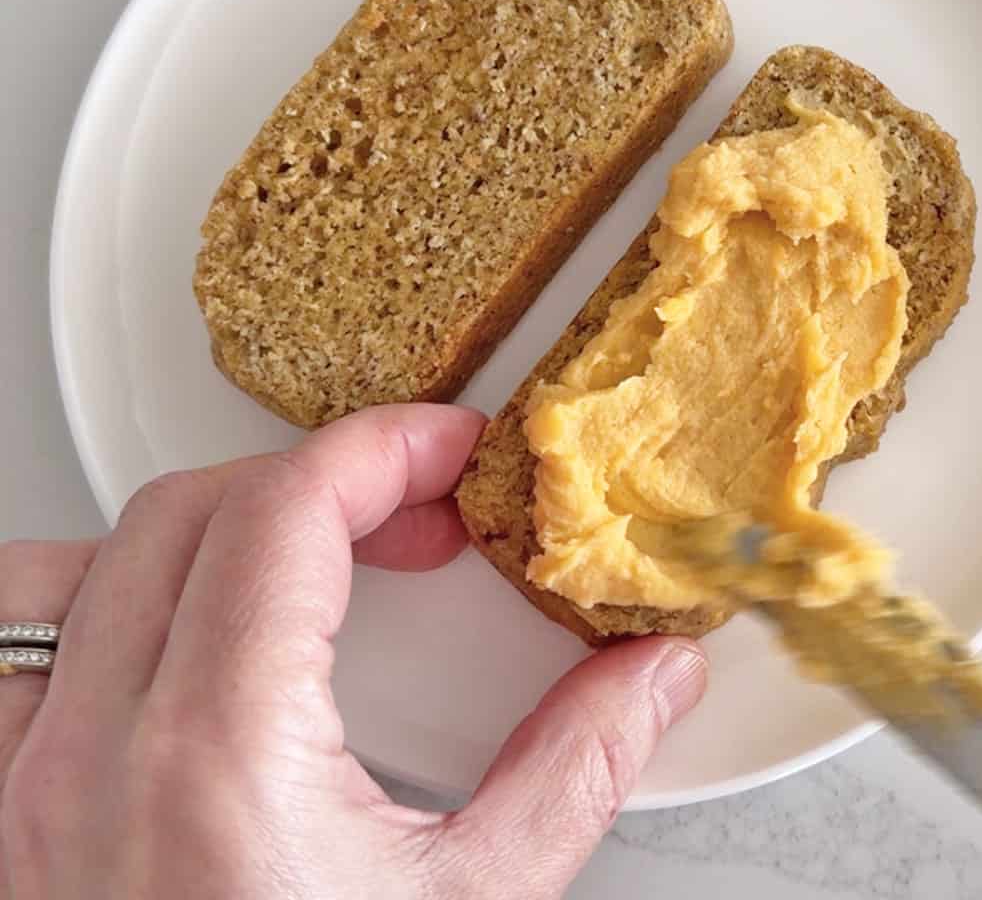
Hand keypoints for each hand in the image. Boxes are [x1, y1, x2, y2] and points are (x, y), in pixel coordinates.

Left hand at [0, 405, 706, 897]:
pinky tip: (167, 640)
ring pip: (67, 568)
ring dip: (189, 534)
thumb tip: (653, 676)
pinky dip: (88, 607)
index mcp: (222, 759)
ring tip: (281, 565)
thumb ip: (577, 769)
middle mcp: (93, 760)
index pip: (284, 509)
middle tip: (404, 520)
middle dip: (317, 481)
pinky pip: (7, 655)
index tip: (445, 451)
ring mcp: (20, 795)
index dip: (382, 449)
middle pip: (190, 511)